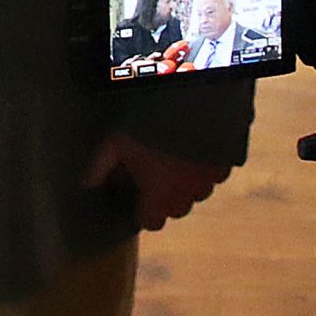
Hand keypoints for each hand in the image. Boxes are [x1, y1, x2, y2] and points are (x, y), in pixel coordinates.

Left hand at [84, 132, 231, 231]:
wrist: (192, 93)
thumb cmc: (148, 120)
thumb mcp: (116, 141)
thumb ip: (100, 167)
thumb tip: (86, 185)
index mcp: (160, 192)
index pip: (152, 222)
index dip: (143, 214)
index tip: (137, 201)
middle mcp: (188, 191)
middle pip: (176, 210)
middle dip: (165, 199)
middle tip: (154, 178)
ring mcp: (211, 177)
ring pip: (198, 193)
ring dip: (187, 185)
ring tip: (175, 162)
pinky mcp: (229, 160)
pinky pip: (217, 173)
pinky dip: (207, 167)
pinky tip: (195, 149)